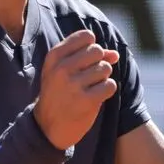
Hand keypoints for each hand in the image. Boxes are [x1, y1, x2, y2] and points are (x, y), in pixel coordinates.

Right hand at [33, 29, 119, 149]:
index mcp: (54, 57)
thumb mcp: (65, 70)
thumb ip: (89, 57)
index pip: (86, 36)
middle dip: (98, 62)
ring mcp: (74, 85)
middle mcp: (62, 69)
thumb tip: (115, 54)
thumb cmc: (60, 92)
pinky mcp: (87, 101)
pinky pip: (110, 85)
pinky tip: (95, 96)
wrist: (48, 126)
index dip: (92, 47)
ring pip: (105, 68)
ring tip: (90, 87)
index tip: (85, 60)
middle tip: (88, 76)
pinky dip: (107, 90)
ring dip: (102, 77)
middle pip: (97, 51)